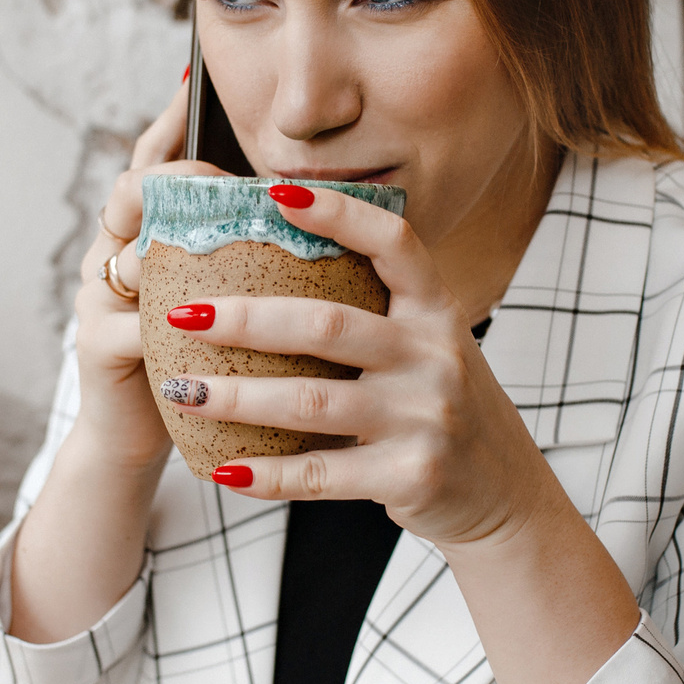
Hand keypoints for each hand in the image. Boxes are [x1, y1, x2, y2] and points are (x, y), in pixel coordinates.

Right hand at [65, 76, 227, 473]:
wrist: (144, 436)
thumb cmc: (199, 358)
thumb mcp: (220, 295)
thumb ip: (241, 249)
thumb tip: (310, 200)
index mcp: (142, 234)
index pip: (151, 162)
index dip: (168, 120)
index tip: (193, 77)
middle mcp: (111, 254)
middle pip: (132, 191)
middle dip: (177, 177)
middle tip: (219, 173)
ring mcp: (97, 297)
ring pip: (131, 251)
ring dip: (177, 245)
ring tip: (222, 238)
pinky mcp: (97, 345)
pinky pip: (136, 323)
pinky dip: (176, 322)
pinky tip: (207, 320)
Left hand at [154, 184, 568, 555]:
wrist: (502, 492)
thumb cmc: (439, 406)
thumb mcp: (428, 345)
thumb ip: (375, 310)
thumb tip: (273, 261)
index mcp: (436, 310)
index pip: (392, 243)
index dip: (336, 212)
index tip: (272, 191)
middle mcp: (435, 356)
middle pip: (326, 325)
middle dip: (244, 318)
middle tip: (180, 312)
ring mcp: (425, 417)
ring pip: (311, 401)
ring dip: (236, 397)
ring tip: (182, 390)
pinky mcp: (412, 475)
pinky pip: (322, 474)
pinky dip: (267, 474)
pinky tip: (223, 470)